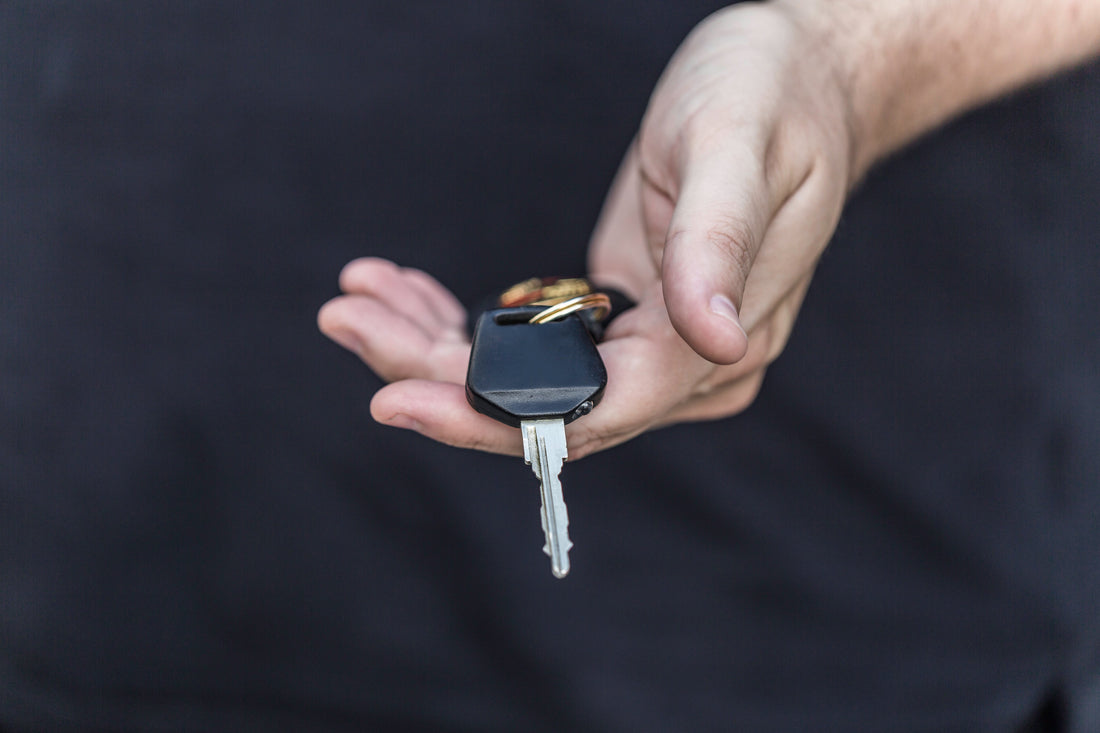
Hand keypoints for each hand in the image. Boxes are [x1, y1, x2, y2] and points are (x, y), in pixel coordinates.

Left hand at [319, 0, 1098, 457]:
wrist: (802, 79)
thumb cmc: (777, 100)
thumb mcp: (740, 150)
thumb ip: (719, 243)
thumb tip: (713, 337)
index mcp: (720, 342)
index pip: (595, 412)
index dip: (494, 419)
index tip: (397, 399)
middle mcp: (685, 364)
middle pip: (544, 408)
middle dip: (436, 376)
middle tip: (347, 318)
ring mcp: (651, 344)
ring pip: (527, 382)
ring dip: (434, 348)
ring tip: (358, 297)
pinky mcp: (623, 316)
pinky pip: (535, 343)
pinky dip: (466, 323)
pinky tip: (407, 292)